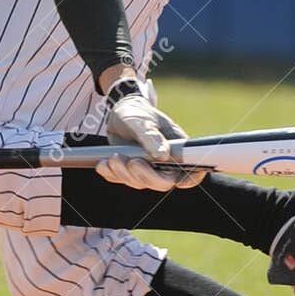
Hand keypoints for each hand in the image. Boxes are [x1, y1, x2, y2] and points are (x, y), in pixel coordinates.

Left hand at [97, 76, 207, 190]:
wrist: (119, 112)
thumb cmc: (136, 113)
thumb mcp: (142, 121)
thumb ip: (151, 137)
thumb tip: (163, 156)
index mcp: (178, 149)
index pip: (192, 172)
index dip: (188, 179)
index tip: (177, 181)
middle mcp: (165, 162)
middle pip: (163, 182)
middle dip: (145, 175)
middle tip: (131, 161)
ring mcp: (148, 169)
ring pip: (140, 183)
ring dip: (124, 173)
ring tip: (113, 156)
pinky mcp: (130, 171)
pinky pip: (122, 180)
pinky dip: (111, 173)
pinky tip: (102, 163)